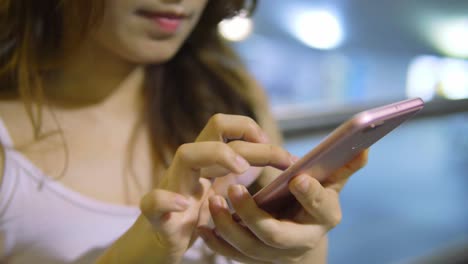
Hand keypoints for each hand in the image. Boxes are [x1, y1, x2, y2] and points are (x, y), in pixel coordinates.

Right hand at [99, 114, 294, 263]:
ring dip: (216, 155)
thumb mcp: (220, 188)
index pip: (221, 126)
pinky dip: (167, 200)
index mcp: (204, 161)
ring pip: (185, 155)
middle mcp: (189, 168)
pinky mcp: (158, 216)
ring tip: (241, 168)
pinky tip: (185, 205)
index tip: (273, 147)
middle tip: (282, 160)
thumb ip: (238, 171)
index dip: (248, 128)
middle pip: (212, 136)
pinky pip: (153, 202)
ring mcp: (172, 188)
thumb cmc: (193, 214)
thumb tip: (271, 157)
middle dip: (251, 144)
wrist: (160, 241)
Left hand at [198, 150, 368, 263]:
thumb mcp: (332, 185)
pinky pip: (232, 255)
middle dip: (253, 214)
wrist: (302, 239)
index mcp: (324, 218)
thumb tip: (364, 143)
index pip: (320, 208)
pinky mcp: (253, 258)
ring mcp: (274, 254)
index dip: (311, 194)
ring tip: (212, 201)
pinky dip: (216, 242)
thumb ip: (343, 166)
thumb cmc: (315, 204)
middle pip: (276, 234)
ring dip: (228, 226)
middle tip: (233, 188)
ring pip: (248, 247)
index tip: (297, 178)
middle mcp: (300, 241)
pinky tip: (203, 225)